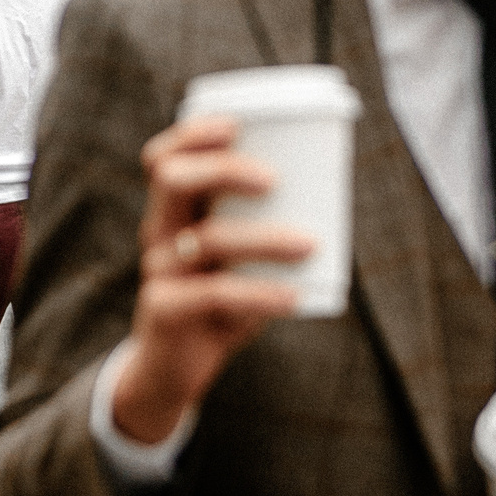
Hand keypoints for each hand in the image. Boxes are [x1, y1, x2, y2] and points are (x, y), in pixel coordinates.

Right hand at [108, 115, 314, 444]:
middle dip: (224, 170)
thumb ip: (269, 232)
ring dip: (263, 238)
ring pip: (206, 239)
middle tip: (274, 180)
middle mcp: (159, 233)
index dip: (192, 134)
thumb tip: (336, 199)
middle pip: (172, 180)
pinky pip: (216, 295)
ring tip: (310, 244)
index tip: (236, 125)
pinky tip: (293, 298)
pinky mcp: (166, 311)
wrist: (173, 370)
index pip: (163, 158)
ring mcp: (159, 271)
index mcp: (174, 212)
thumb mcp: (239, 263)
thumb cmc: (219, 303)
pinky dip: (260, 293)